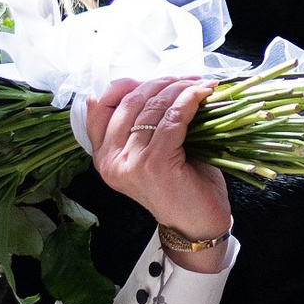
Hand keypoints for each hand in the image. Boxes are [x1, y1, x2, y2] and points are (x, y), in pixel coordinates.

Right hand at [87, 76, 229, 270]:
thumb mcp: (152, 151)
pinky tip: (204, 93)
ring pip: (153, 106)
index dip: (127, 85)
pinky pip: (172, 118)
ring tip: (198, 84)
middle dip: (161, 83)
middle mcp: (110, 160)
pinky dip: (190, 100)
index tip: (156, 80)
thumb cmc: (180, 186)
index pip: (100, 107)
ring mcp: (130, 162)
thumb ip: (141, 124)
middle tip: (186, 78)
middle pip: (129, 101)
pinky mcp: (155, 163)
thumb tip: (145, 83)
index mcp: (103, 157)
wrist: (197, 225)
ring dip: (179, 88)